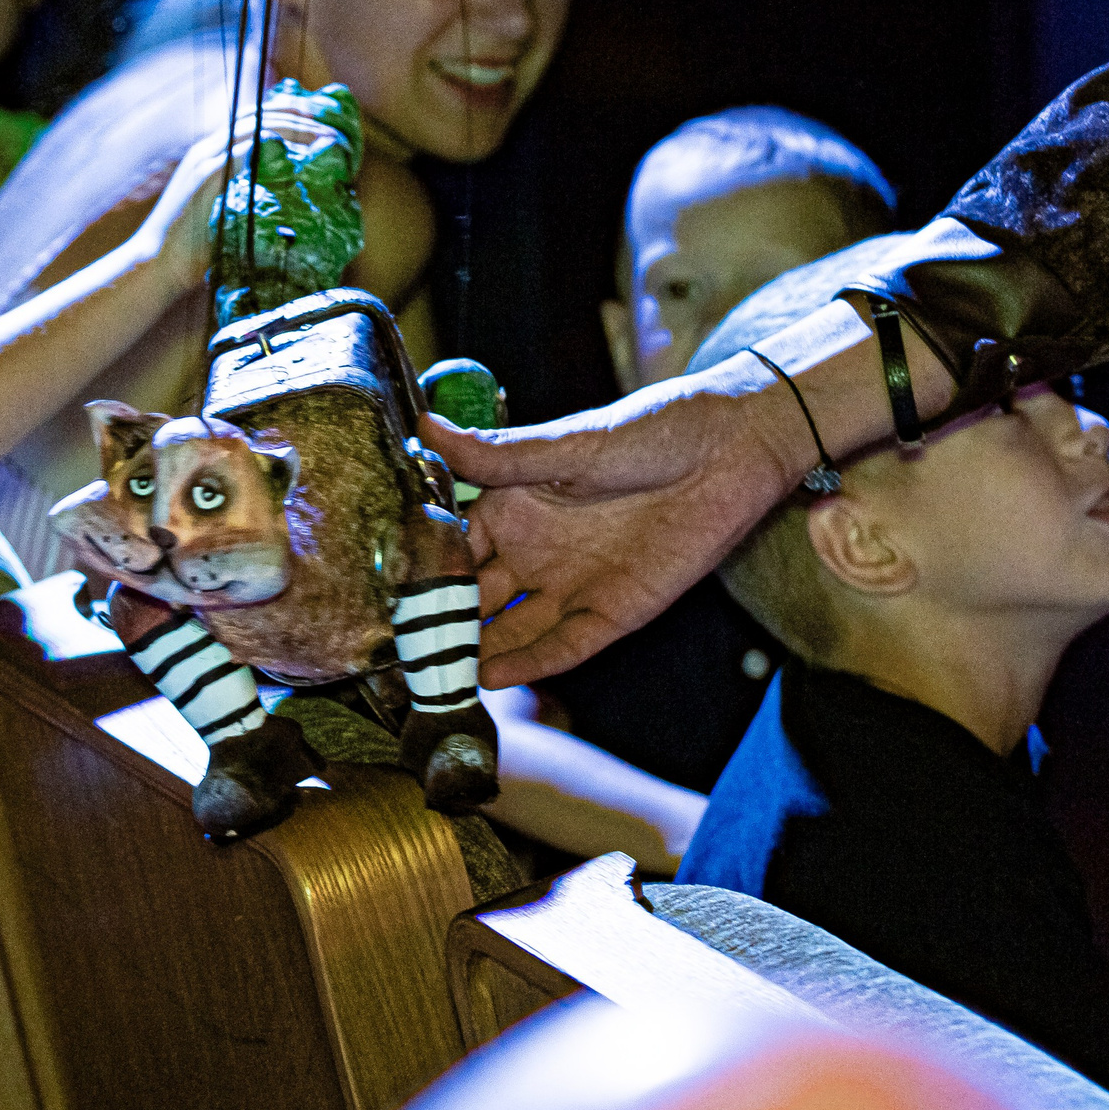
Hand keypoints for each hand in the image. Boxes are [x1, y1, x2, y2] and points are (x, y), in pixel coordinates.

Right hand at [141, 97, 343, 275]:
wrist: (157, 262)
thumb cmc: (194, 246)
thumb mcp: (225, 211)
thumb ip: (248, 195)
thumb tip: (286, 195)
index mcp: (211, 154)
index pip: (254, 120)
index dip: (289, 116)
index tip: (322, 121)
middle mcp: (207, 149)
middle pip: (259, 116)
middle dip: (299, 115)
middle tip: (333, 123)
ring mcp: (206, 160)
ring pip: (257, 126)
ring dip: (295, 126)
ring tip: (327, 133)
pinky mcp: (208, 176)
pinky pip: (246, 149)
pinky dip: (276, 144)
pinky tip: (302, 150)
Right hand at [433, 296, 943, 684]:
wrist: (734, 448)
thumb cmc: (652, 429)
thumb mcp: (565, 444)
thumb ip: (495, 456)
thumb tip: (423, 429)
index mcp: (513, 504)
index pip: (450, 550)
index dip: (415, 576)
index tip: (374, 601)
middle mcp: (535, 550)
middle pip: (473, 599)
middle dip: (437, 628)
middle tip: (392, 658)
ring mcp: (572, 583)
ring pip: (511, 629)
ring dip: (476, 654)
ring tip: (430, 680)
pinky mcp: (615, 610)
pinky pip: (564, 644)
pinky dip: (529, 662)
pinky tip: (491, 678)